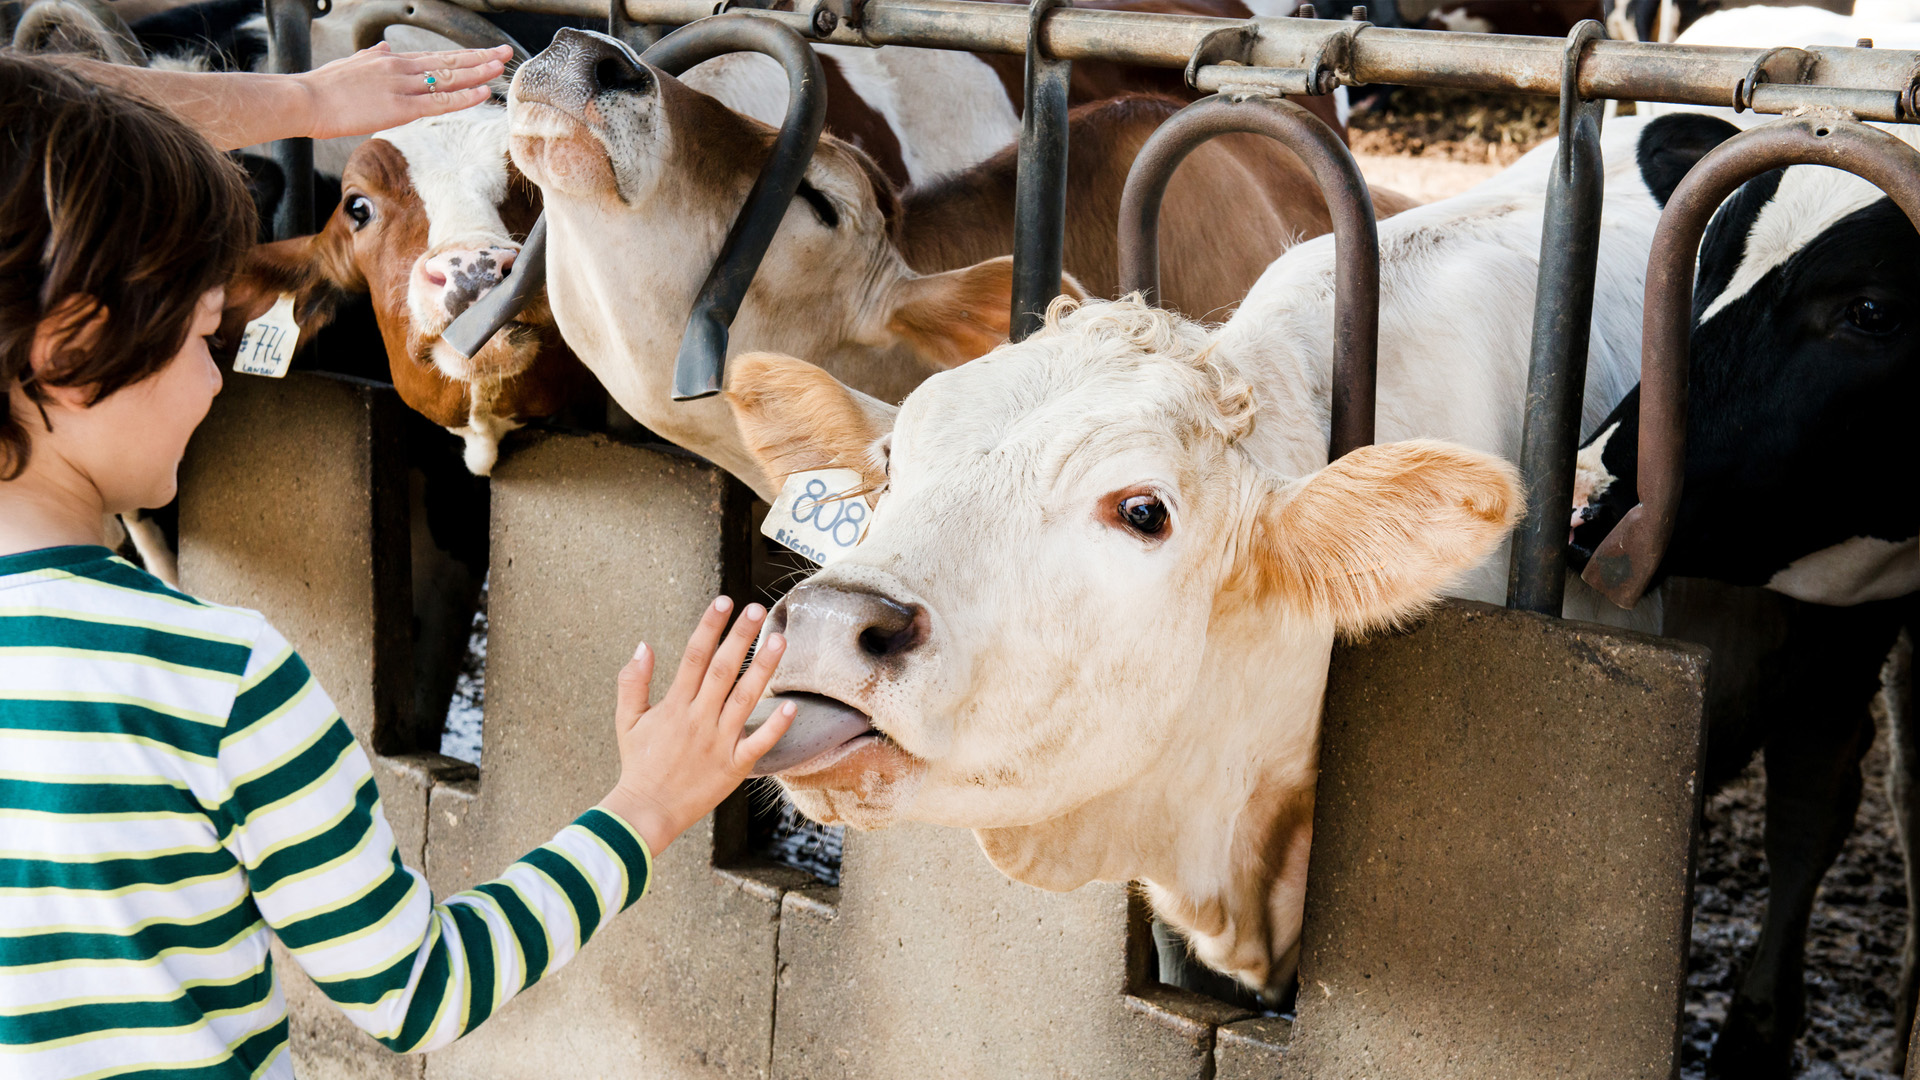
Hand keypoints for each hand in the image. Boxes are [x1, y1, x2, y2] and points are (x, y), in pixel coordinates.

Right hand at [297, 43, 510, 139]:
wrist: (304, 99)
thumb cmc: (324, 87)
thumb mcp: (352, 64)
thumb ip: (372, 57)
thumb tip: (384, 50)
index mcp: (390, 61)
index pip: (435, 57)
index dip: (462, 56)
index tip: (483, 54)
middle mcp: (400, 68)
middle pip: (448, 62)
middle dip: (479, 58)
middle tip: (504, 53)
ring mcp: (400, 87)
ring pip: (447, 78)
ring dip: (477, 73)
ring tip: (500, 68)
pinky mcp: (397, 108)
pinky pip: (437, 103)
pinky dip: (461, 98)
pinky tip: (480, 92)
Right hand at [599, 597, 793, 855]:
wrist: (646, 811)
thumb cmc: (638, 764)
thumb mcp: (627, 720)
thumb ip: (633, 681)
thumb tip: (643, 645)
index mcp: (674, 705)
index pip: (693, 656)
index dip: (709, 626)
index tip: (724, 601)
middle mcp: (698, 719)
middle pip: (722, 670)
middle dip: (740, 637)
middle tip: (757, 608)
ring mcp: (717, 743)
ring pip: (744, 699)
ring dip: (762, 669)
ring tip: (779, 640)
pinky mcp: (733, 767)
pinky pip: (757, 744)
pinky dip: (774, 727)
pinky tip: (790, 706)